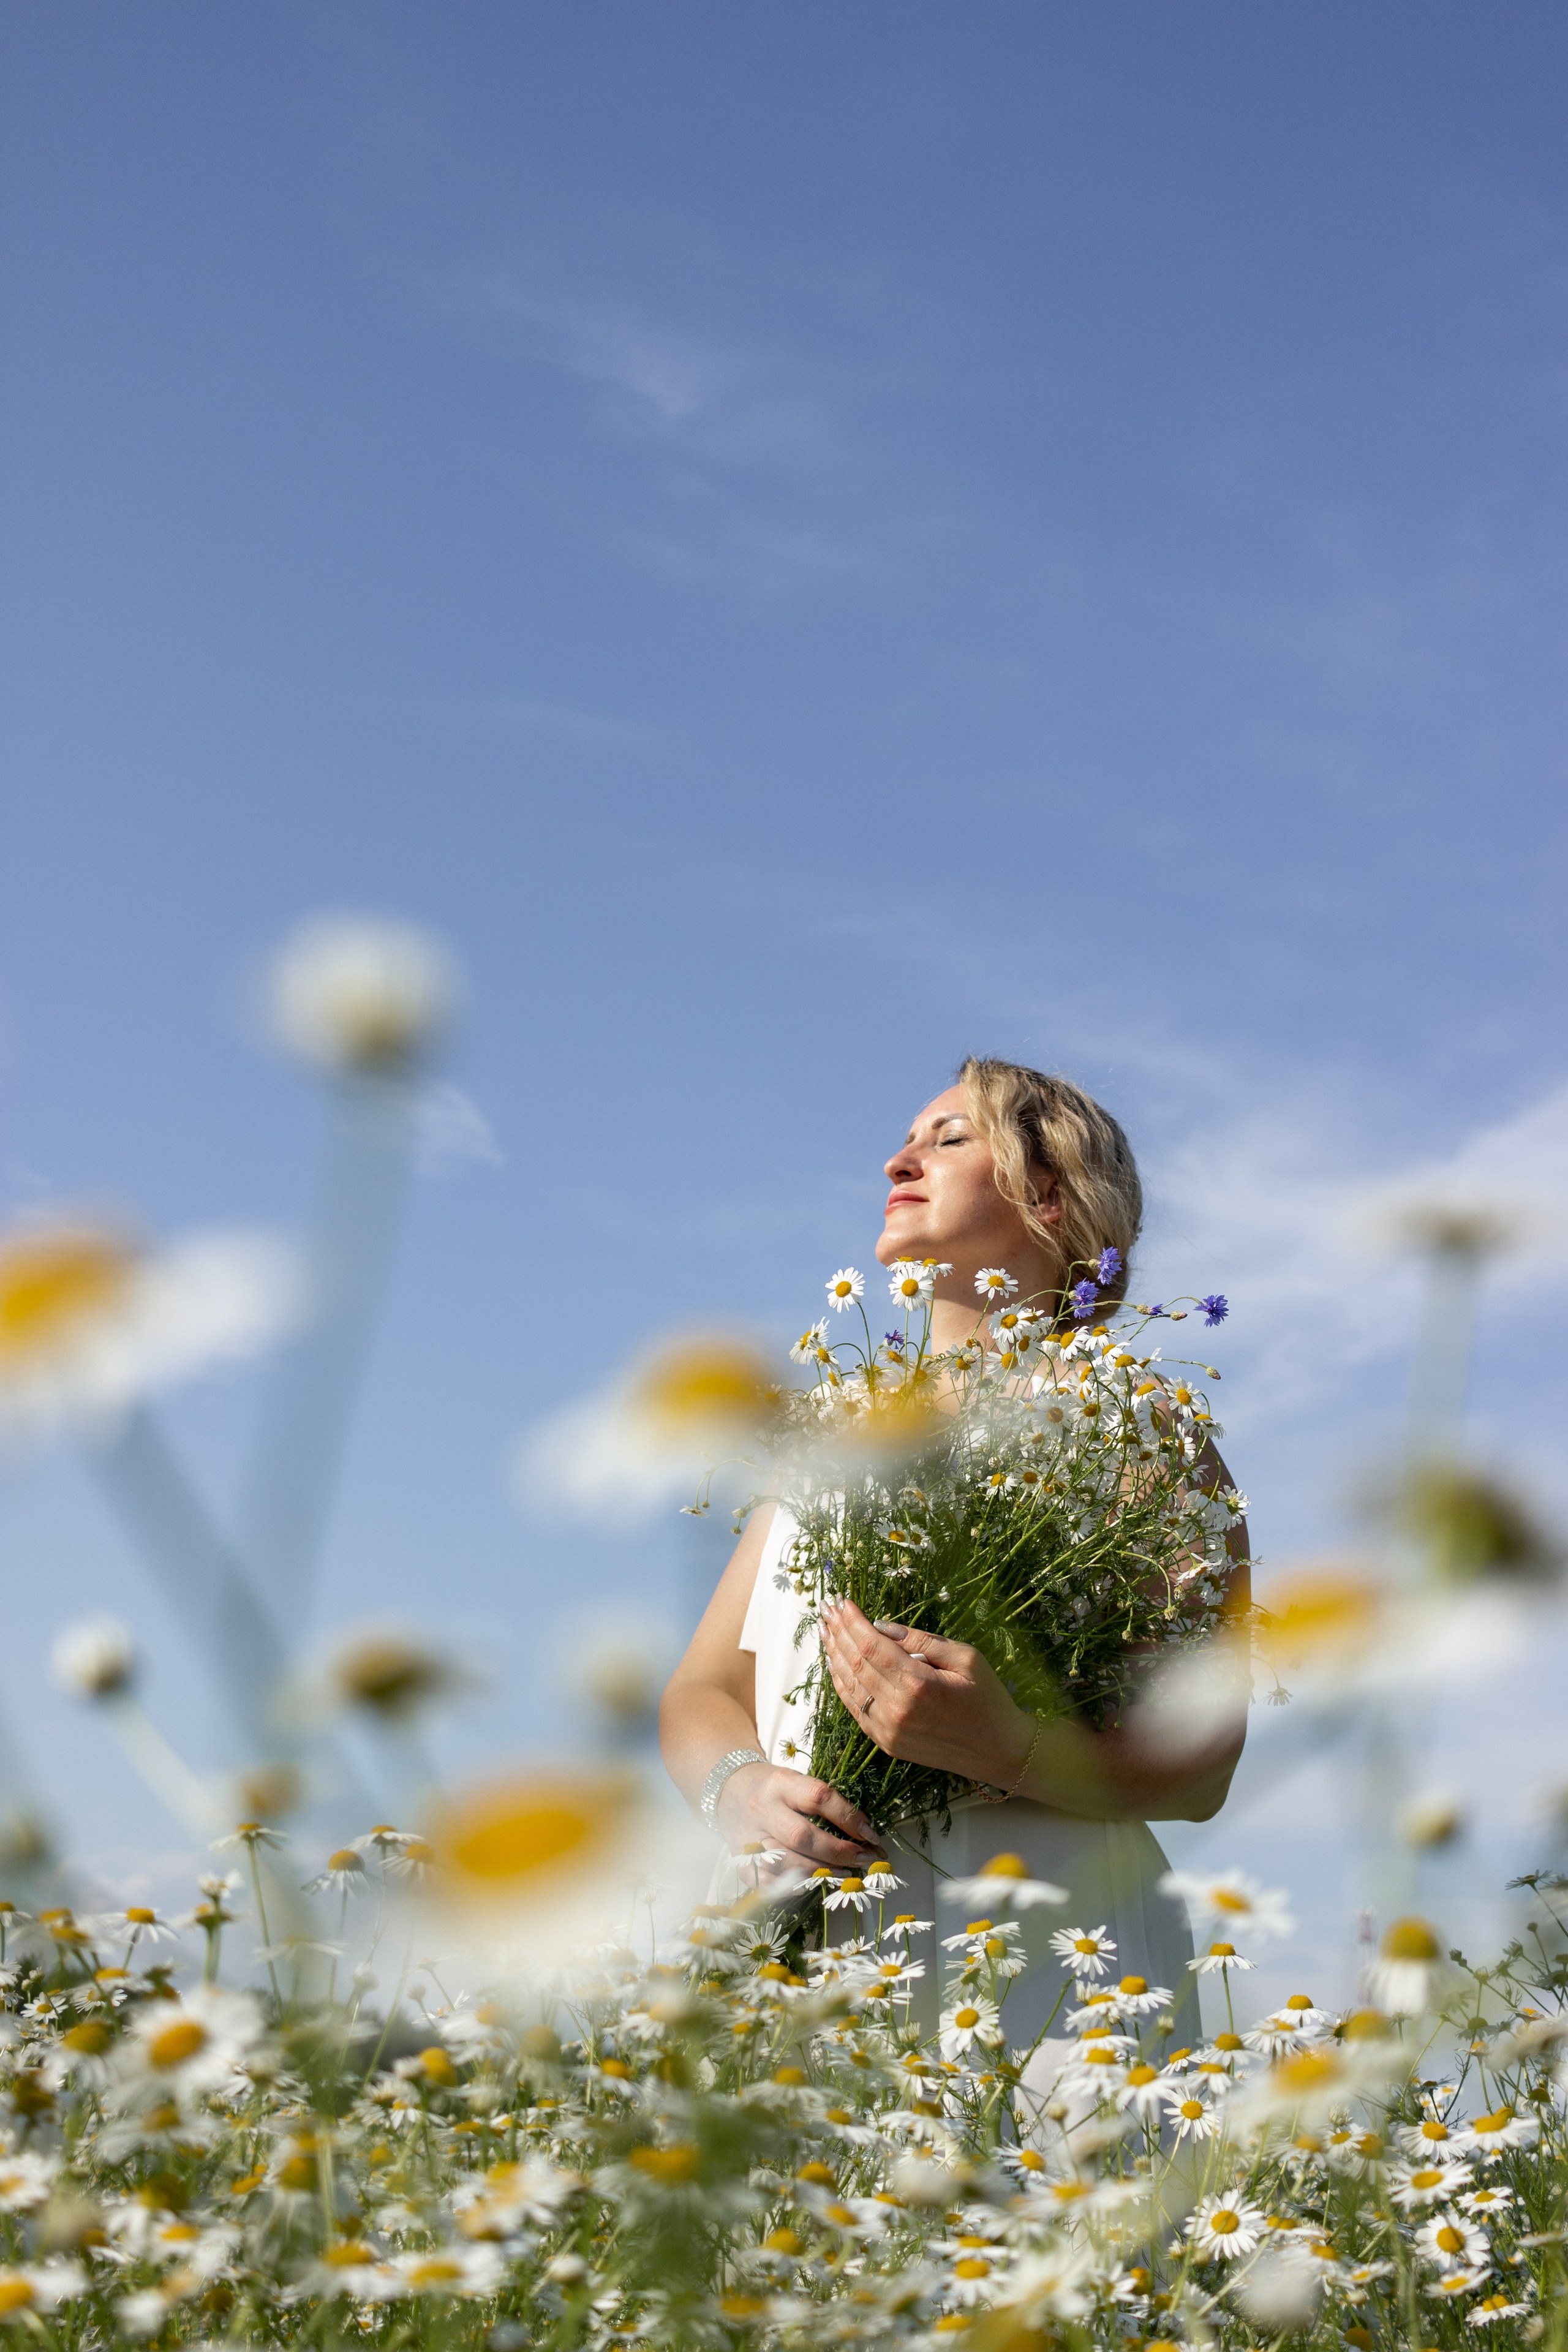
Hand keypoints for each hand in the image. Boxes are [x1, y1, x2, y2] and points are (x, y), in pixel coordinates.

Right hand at [714, 1761, 884, 1876]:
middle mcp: (763, 1809)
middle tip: (864, 1859)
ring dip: (821, 1872)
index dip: (849, 1818)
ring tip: (846, 1874)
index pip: (819, 1798)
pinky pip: (767, 1882)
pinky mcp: (741, 1861)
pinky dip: (793, 1887)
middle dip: (838, 1851)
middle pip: (802, 1836)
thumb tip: (863, 1832)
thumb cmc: (772, 1786)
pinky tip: (814, 1884)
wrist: (727, 1789)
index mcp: (781, 1783)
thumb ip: (822, 1802)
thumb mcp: (796, 1781)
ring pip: (786, 1863)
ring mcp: (749, 1838)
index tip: (872, 1835)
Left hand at [821, 1597, 1033, 1790]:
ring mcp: (888, 1730)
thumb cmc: (988, 1699)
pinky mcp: (886, 1742)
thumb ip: (923, 1641)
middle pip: (855, 1663)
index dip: (852, 1621)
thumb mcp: (967, 1658)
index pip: (871, 1645)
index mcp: (919, 1685)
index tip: (841, 1600)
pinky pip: (854, 1708)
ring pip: (849, 1686)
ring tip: (825, 1629)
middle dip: (838, 1632)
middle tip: (827, 1608)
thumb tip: (881, 1626)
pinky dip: (841, 1683)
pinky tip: (835, 1664)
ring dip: (834, 1655)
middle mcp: (897, 1710)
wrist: (998, 1751)